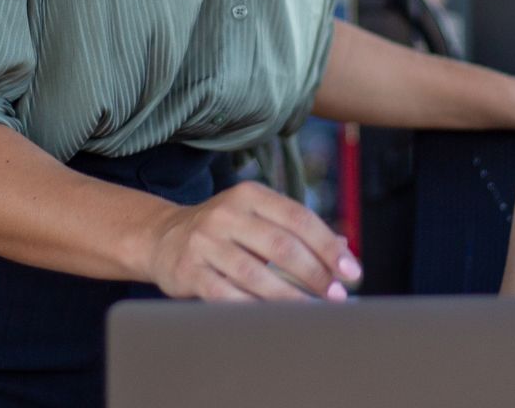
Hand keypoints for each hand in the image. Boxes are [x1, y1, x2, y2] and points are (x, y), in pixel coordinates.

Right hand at [145, 182, 360, 302]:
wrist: (163, 238)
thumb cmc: (224, 231)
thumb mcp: (257, 217)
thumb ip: (297, 229)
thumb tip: (344, 248)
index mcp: (250, 195)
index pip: (299, 218)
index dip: (328, 246)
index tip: (351, 271)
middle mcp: (227, 214)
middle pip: (281, 245)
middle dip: (315, 274)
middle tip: (336, 296)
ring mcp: (205, 242)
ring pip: (256, 274)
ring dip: (290, 297)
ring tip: (313, 312)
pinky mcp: (190, 271)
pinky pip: (227, 295)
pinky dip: (254, 309)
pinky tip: (274, 320)